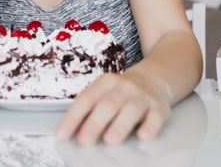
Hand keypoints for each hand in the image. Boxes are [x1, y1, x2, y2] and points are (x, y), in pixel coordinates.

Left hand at [54, 71, 171, 145]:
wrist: (153, 79)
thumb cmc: (121, 92)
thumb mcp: (103, 93)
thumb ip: (88, 110)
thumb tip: (67, 133)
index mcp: (104, 83)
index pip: (86, 99)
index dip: (72, 117)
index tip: (61, 135)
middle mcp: (123, 87)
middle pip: (107, 104)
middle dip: (95, 123)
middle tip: (84, 141)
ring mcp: (142, 96)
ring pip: (131, 109)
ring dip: (120, 125)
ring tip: (110, 141)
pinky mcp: (159, 107)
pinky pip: (156, 116)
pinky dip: (150, 126)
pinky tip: (144, 136)